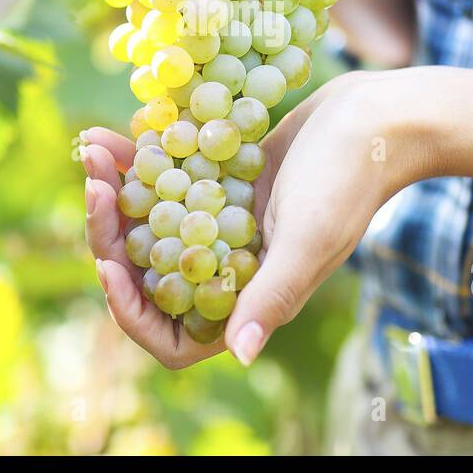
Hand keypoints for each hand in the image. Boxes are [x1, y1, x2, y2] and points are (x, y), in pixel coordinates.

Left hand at [83, 71, 405, 367]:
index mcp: (250, 294)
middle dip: (111, 234)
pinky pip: (166, 179)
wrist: (380, 115)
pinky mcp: (221, 178)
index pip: (175, 336)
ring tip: (92, 148)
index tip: (108, 266)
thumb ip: (274, 295)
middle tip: (92, 185)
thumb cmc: (351, 178)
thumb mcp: (310, 236)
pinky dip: (138, 159)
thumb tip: (242, 357)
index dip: (133, 312)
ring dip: (115, 190)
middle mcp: (231, 264)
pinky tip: (116, 132)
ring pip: (149, 222)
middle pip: (149, 271)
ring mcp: (224, 220)